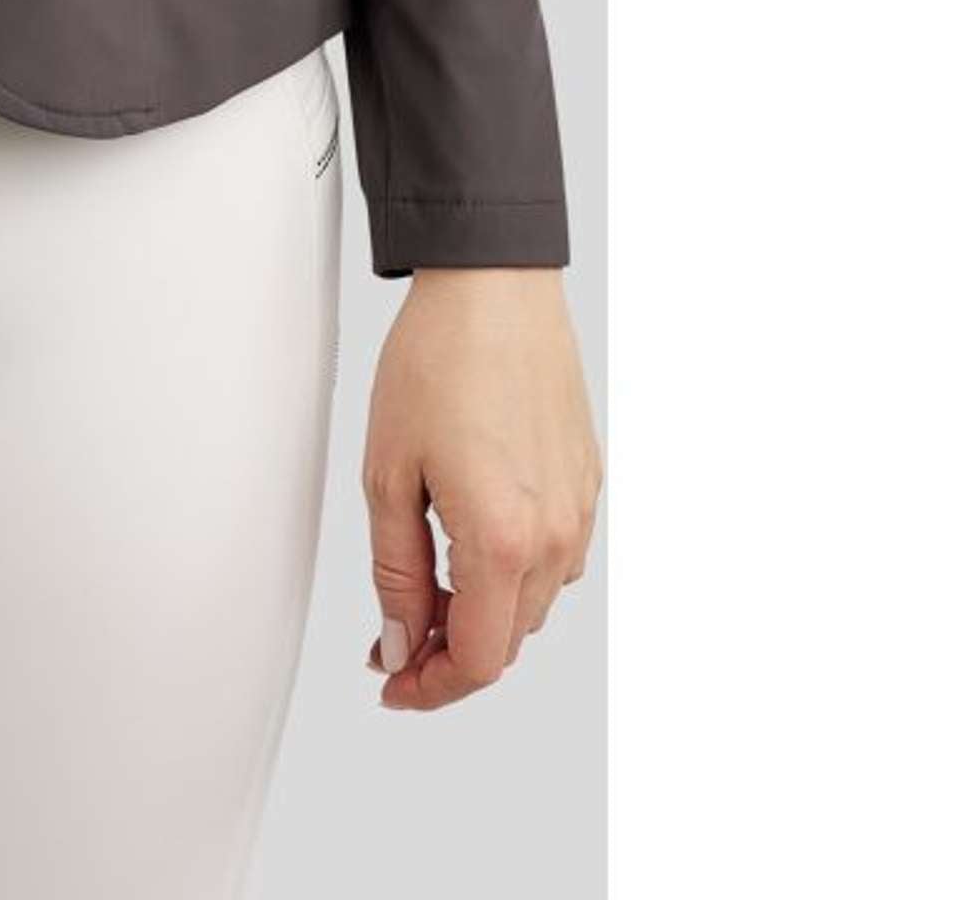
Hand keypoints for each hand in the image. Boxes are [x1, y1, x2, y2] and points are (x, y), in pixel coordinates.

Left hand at [360, 267, 600, 710]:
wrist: (493, 285)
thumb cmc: (438, 359)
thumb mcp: (388, 472)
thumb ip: (395, 571)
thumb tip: (400, 641)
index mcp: (503, 539)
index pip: (479, 659)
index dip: (432, 688)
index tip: (393, 683)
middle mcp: (555, 536)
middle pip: (508, 640)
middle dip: (448, 654)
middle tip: (392, 635)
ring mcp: (579, 510)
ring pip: (533, 604)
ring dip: (482, 613)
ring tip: (423, 585)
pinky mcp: (588, 482)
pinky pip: (554, 559)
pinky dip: (511, 573)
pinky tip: (468, 542)